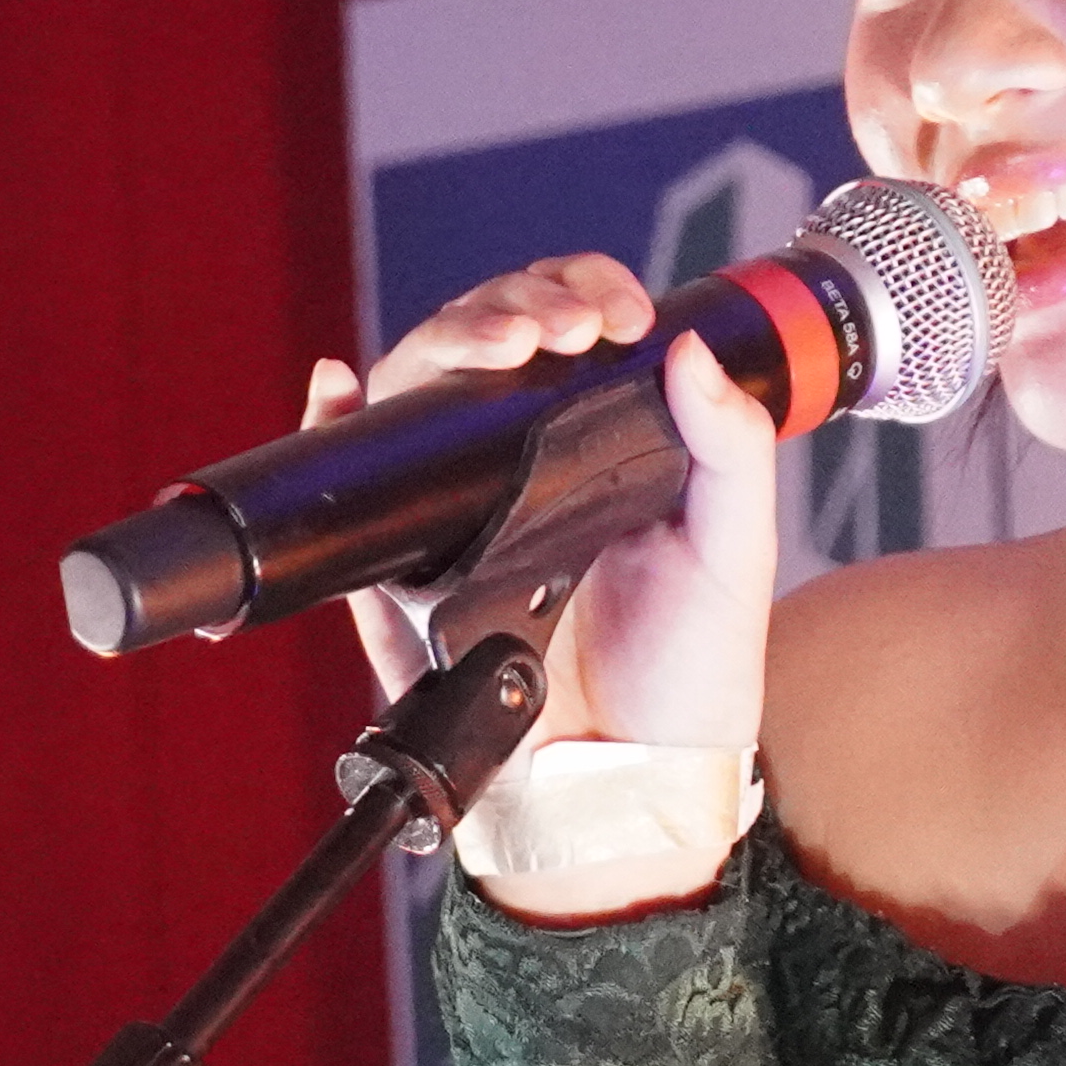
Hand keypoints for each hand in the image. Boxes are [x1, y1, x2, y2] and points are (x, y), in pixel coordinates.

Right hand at [304, 254, 779, 762]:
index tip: (616, 316)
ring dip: (443, 343)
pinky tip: (340, 386)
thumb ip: (730, 448)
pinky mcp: (405, 571)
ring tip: (498, 344)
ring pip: (419, 392)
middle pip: (483, 343)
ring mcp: (457, 512)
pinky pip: (351, 489)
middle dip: (513, 306)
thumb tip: (688, 346)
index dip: (578, 292)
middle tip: (558, 328)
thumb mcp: (733, 549)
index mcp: (594, 444)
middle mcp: (519, 465)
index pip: (564, 328)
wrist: (636, 773)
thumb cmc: (689, 670)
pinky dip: (332, 424)